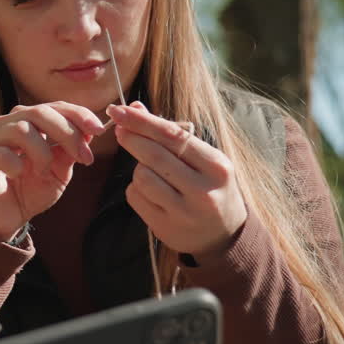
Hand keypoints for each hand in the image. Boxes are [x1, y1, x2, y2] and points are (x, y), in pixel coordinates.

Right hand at [0, 103, 105, 239]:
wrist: (8, 219)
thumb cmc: (31, 191)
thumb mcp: (60, 171)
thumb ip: (70, 149)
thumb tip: (89, 130)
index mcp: (25, 122)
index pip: (53, 106)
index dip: (77, 114)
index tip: (99, 130)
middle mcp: (4, 125)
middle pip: (38, 112)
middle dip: (67, 133)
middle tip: (83, 157)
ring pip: (19, 129)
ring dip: (41, 152)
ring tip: (44, 171)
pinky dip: (16, 164)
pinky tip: (19, 175)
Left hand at [108, 101, 246, 258]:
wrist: (223, 235)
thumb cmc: (210, 187)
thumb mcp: (203, 159)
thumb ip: (170, 134)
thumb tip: (134, 108)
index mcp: (217, 167)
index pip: (173, 136)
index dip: (143, 121)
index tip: (120, 110)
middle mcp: (203, 191)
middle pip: (154, 155)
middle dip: (131, 138)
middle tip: (119, 129)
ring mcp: (183, 212)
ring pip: (141, 176)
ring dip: (138, 168)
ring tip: (151, 171)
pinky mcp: (165, 227)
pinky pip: (135, 197)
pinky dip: (136, 188)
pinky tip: (151, 191)